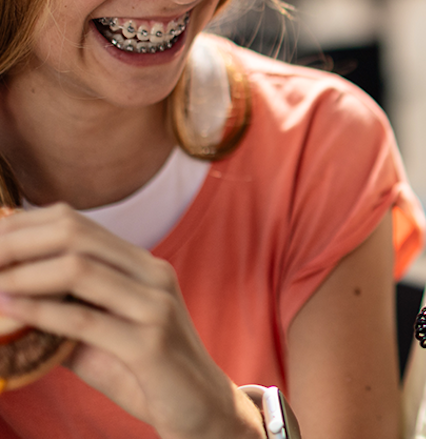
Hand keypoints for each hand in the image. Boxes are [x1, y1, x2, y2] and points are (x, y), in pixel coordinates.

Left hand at [0, 204, 261, 438]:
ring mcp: (155, 305)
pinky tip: (9, 311)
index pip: (75, 222)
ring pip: (79, 268)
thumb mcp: (99, 336)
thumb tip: (5, 302)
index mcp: (141, 265)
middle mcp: (152, 274)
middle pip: (74, 234)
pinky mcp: (151, 343)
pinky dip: (39, 312)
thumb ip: (62, 314)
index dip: (23, 228)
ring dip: (22, 275)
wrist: (201, 408)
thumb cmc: (145, 373)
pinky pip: (85, 320)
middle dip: (16, 244)